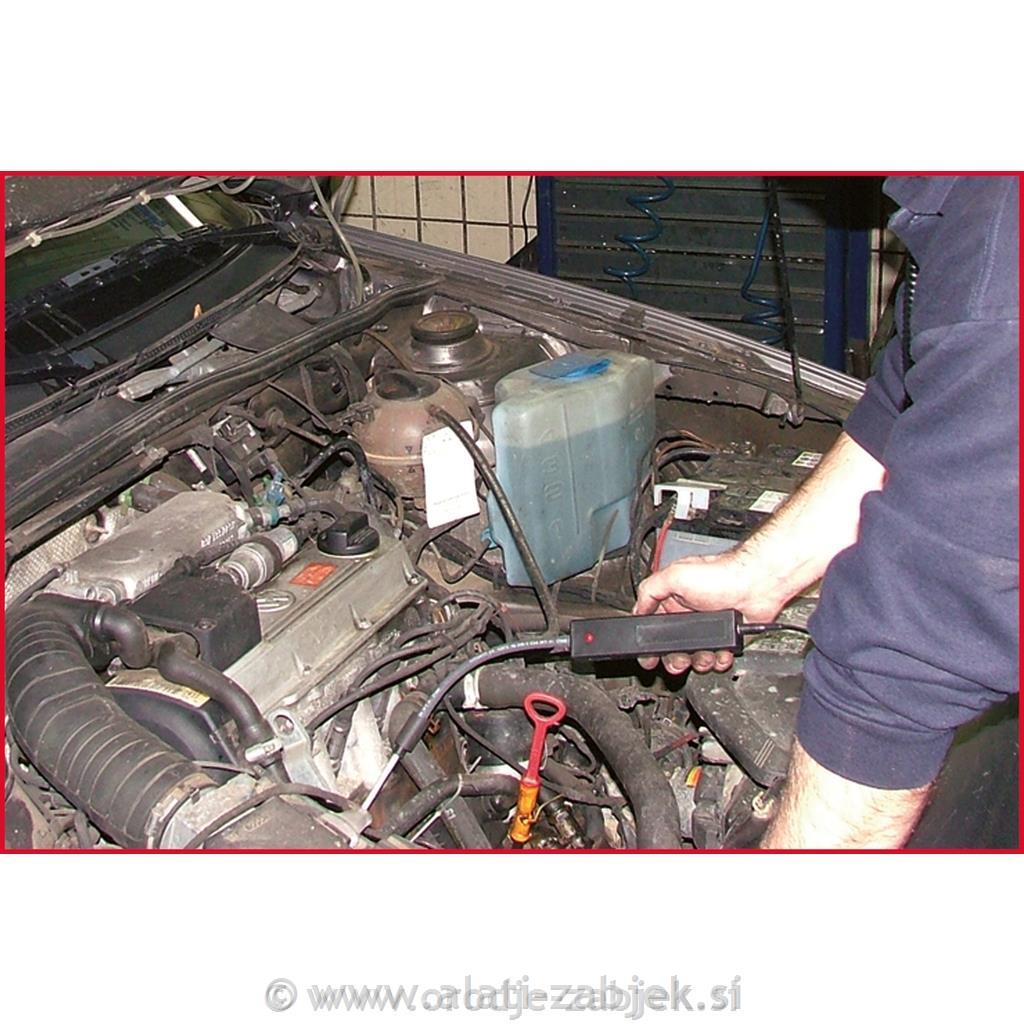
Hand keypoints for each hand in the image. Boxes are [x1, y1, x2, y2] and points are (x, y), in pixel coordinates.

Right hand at [633, 551, 786, 674]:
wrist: (757, 584)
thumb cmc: (722, 573)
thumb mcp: (675, 575)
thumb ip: (650, 590)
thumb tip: (637, 609)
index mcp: (673, 599)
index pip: (654, 626)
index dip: (650, 643)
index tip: (648, 656)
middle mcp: (690, 614)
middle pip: (673, 647)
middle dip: (674, 658)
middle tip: (678, 661)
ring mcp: (709, 627)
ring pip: (695, 655)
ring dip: (698, 660)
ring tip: (704, 655)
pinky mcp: (727, 637)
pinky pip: (717, 657)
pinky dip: (718, 660)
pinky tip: (719, 654)